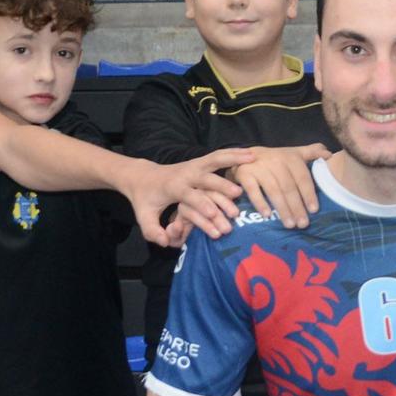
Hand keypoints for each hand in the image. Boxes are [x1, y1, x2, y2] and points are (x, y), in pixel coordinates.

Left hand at [125, 147, 252, 245]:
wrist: (142, 177)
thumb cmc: (146, 200)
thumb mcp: (144, 217)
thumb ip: (153, 231)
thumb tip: (165, 242)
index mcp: (172, 187)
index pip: (187, 196)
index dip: (200, 204)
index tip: (214, 214)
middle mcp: (184, 174)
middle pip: (204, 178)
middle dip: (220, 185)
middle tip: (238, 194)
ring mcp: (192, 166)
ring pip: (214, 160)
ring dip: (233, 158)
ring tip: (253, 158)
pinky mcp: (199, 162)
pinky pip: (217, 156)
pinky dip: (233, 153)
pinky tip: (250, 153)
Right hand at [232, 143, 328, 227]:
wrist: (244, 155)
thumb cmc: (275, 159)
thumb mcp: (294, 153)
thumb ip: (312, 152)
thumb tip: (330, 154)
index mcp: (291, 158)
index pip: (302, 178)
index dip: (308, 194)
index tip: (314, 210)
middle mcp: (275, 161)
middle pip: (289, 187)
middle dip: (297, 207)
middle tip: (302, 224)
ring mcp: (259, 167)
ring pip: (273, 191)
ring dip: (282, 209)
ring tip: (289, 224)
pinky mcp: (244, 174)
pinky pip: (253, 190)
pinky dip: (260, 203)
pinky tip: (266, 215)